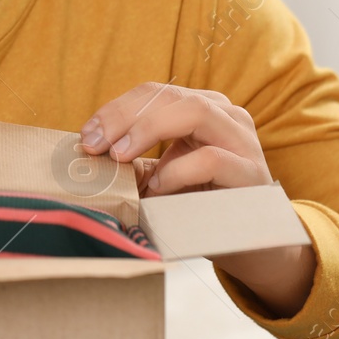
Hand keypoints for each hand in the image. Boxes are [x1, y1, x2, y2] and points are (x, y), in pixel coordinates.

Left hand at [80, 82, 315, 317]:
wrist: (252, 247)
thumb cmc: (201, 206)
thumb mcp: (163, 175)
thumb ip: (135, 160)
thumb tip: (88, 153)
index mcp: (203, 109)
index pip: (155, 92)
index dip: (116, 109)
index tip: (86, 135)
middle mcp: (226, 116)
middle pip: (170, 95)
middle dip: (124, 116)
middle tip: (95, 144)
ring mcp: (243, 141)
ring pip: (195, 112)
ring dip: (148, 130)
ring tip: (120, 157)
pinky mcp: (252, 174)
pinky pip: (212, 159)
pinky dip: (177, 170)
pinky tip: (158, 188)